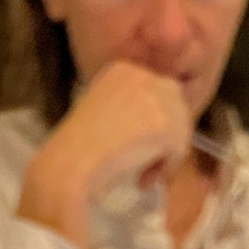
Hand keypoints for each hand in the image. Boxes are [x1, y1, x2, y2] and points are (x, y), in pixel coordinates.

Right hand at [17, 61, 191, 248]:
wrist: (68, 165)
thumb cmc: (73, 149)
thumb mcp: (99, 110)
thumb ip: (127, 107)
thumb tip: (153, 124)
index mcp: (122, 69)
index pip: (158, 89)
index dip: (156, 120)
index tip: (140, 145)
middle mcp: (140, 75)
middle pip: (175, 104)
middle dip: (168, 135)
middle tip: (149, 162)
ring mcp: (154, 98)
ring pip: (180, 127)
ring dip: (166, 154)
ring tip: (143, 174)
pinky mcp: (164, 124)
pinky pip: (178, 149)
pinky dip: (166, 168)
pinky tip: (143, 180)